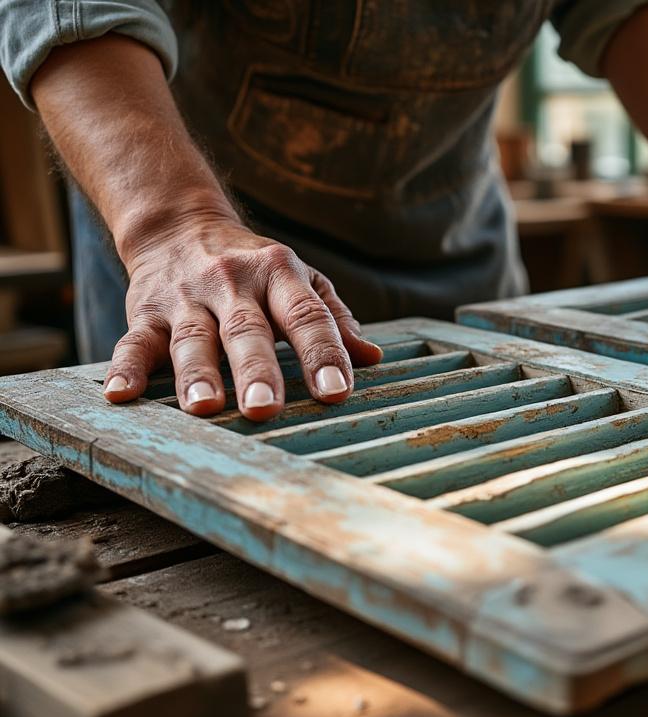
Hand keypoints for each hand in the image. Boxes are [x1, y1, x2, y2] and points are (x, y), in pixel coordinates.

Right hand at [103, 215, 382, 419]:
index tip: (336, 391)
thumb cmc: (255, 268)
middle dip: (257, 370)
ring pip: (192, 339)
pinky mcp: (145, 312)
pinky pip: (134, 341)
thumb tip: (372, 358)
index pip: (307, 316)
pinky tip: (121, 395)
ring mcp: (187, 299)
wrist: (178, 225)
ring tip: (204, 407)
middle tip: (266, 406)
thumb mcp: (300, 280)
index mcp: (280, 274)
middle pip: (247, 331)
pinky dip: (126, 368)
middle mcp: (233, 284)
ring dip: (197, 374)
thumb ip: (334, 318)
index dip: (323, 354)